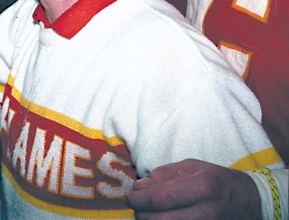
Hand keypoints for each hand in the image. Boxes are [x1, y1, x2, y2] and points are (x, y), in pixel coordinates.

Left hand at [126, 159, 261, 219]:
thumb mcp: (193, 167)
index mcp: (202, 188)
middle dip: (141, 213)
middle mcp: (206, 212)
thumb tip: (139, 186)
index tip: (129, 197)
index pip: (160, 199)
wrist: (252, 202)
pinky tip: (163, 217)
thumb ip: (164, 175)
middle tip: (137, 206)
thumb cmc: (219, 181)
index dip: (138, 200)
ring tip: (150, 212)